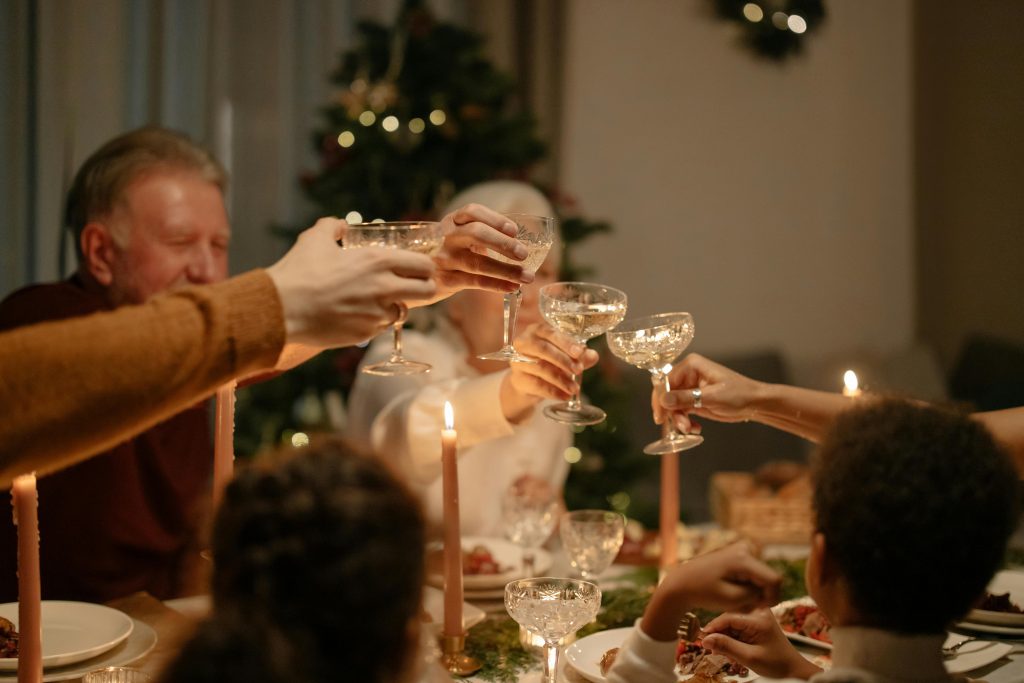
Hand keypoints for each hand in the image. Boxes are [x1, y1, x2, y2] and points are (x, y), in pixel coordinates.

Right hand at [267, 218, 436, 347]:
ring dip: (396, 306)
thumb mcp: (314, 239)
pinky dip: (376, 321)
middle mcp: (384, 287)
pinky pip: (381, 327)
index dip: (424, 266)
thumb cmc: (298, 272)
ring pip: (405, 311)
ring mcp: (377, 313)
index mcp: (378, 260)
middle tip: (410, 286)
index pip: (424, 265)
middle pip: (428, 291)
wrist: (281, 309)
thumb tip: (341, 225)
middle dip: (423, 288)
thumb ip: (333, 226)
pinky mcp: (366, 332)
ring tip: (379, 300)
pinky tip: (359, 314)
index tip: (417, 268)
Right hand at [426, 204, 533, 302]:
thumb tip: (520, 245)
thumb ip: (484, 234)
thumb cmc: (451, 252)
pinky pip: (476, 282)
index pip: (472, 212)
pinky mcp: (446, 280)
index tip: (514, 231)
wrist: (419, 275)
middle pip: (476, 233)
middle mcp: (446, 237)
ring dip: (506, 270)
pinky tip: (513, 287)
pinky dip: (497, 284)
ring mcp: (445, 259)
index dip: (495, 219)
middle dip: (503, 243)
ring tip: (528, 277)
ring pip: (478, 263)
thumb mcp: (461, 236)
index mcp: (453, 221)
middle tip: (523, 254)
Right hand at [500, 324, 598, 421]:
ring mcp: (518, 361)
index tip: (580, 352)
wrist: (529, 380)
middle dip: (563, 360)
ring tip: (575, 388)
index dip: (566, 342)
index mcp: (537, 330)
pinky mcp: (517, 379)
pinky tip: (565, 396)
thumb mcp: (566, 355)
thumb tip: (593, 356)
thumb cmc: (549, 360)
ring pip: (540, 368)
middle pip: (543, 349)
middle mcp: (524, 342)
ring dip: (560, 379)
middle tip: (579, 370)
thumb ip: (580, 355)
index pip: (551, 333)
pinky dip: (553, 392)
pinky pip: (536, 385)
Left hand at [641, 541, 780, 640]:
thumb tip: (769, 590)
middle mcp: (744, 548)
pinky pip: (752, 573)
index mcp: (743, 558)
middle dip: (760, 594)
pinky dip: (746, 585)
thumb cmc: (702, 592)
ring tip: (734, 600)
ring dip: (752, 591)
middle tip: (742, 606)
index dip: (771, 598)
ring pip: (760, 577)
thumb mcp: (731, 600)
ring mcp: (741, 549)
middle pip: (767, 577)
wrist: (681, 582)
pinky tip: (732, 592)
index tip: (758, 609)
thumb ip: (755, 596)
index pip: (774, 579)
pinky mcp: (738, 554)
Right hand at [652, 353, 765, 432]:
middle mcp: (687, 374)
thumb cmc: (738, 394)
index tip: (660, 416)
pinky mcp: (693, 399)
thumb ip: (686, 398)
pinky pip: (680, 411)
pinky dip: (685, 421)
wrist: (754, 404)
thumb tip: (663, 399)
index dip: (660, 399)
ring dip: (678, 419)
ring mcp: (689, 387)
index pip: (665, 381)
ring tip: (689, 429)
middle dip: (670, 412)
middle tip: (678, 426)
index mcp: (690, 366)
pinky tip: (694, 428)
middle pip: (666, 394)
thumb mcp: (712, 397)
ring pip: (672, 405)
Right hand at [701, 609, 821, 679]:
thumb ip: (727, 647)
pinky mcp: (756, 620)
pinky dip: (732, 637)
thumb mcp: (749, 657)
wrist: (793, 668)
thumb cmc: (776, 664)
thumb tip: (705, 640)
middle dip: (719, 634)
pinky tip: (731, 649)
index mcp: (758, 618)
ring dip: (725, 637)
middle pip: (729, 618)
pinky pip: (737, 626)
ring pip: (731, 622)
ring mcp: (757, 615)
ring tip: (723, 652)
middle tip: (712, 649)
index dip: (713, 628)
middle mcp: (758, 611)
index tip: (701, 639)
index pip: (728, 618)